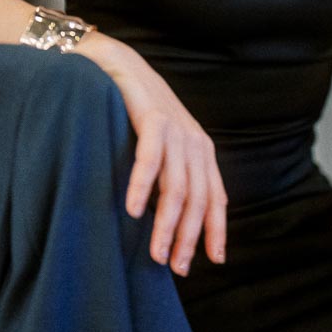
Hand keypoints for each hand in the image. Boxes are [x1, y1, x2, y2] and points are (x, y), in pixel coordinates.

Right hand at [74, 32, 226, 273]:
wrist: (115, 62)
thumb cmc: (133, 111)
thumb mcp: (161, 146)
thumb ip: (168, 175)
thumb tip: (165, 222)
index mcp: (201, 151)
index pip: (216, 198)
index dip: (216, 230)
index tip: (213, 261)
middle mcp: (194, 141)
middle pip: (198, 200)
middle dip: (188, 238)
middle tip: (174, 268)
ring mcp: (176, 129)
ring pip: (177, 186)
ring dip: (166, 224)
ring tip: (154, 254)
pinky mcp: (152, 116)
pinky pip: (151, 158)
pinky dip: (143, 186)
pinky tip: (134, 210)